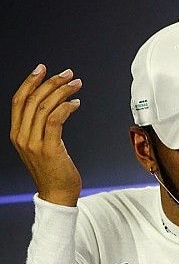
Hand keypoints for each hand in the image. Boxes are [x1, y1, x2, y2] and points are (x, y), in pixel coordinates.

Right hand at [10, 64, 82, 205]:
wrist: (57, 195)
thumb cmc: (54, 171)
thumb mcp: (41, 146)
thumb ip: (41, 128)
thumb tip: (53, 106)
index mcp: (17, 133)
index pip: (19, 100)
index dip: (30, 82)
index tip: (42, 69)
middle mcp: (22, 136)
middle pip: (32, 99)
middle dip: (50, 82)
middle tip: (67, 74)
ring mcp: (34, 143)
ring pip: (44, 107)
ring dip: (62, 92)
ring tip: (76, 85)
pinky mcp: (49, 148)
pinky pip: (56, 119)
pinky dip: (66, 107)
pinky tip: (76, 103)